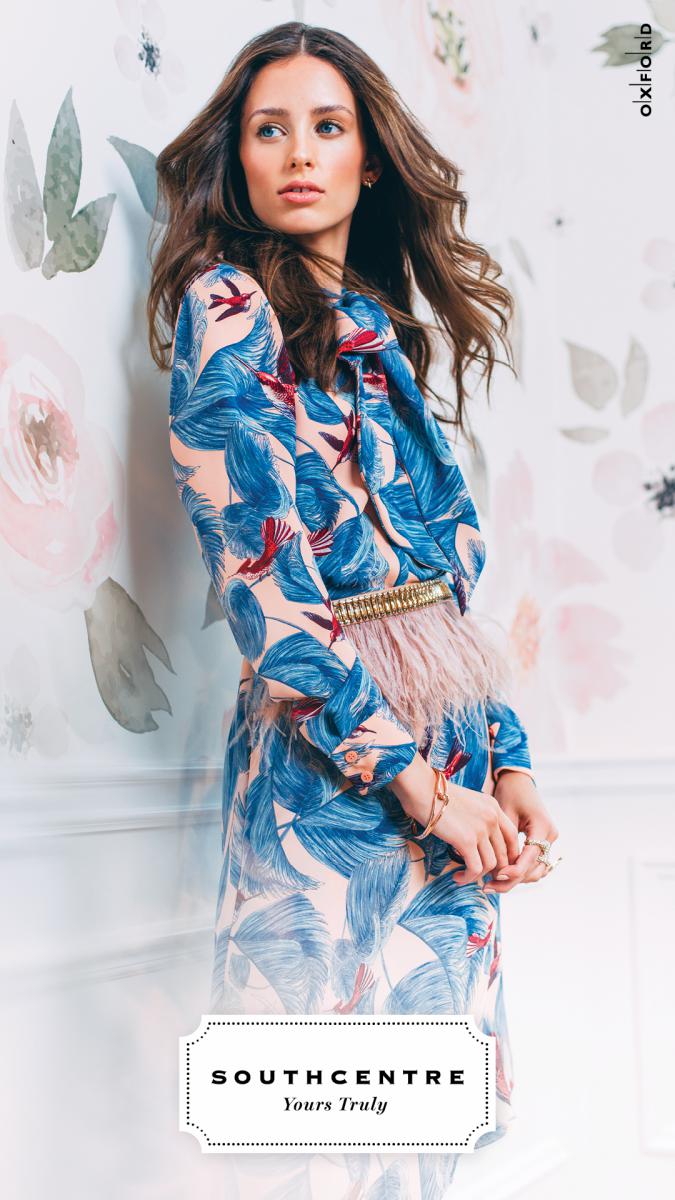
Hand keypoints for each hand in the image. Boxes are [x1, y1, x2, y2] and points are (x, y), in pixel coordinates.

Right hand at [390, 753, 520, 885]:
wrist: (422, 789)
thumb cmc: (436, 795)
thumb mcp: (466, 802)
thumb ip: (477, 817)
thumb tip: (475, 840)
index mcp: (493, 807)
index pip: (512, 836)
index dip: (508, 855)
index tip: (497, 865)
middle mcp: (492, 817)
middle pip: (504, 853)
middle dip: (495, 870)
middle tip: (480, 875)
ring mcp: (481, 829)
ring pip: (491, 864)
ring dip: (478, 876)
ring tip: (464, 876)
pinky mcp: (467, 840)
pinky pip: (475, 868)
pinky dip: (467, 878)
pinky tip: (457, 877)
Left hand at [483, 770, 559, 892]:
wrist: (519, 781)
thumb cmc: (510, 792)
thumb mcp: (505, 813)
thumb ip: (504, 840)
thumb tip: (496, 867)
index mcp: (543, 827)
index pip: (530, 858)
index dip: (513, 871)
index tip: (494, 877)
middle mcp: (550, 836)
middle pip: (533, 869)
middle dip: (511, 880)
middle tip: (487, 886)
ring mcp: (549, 840)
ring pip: (535, 871)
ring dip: (515, 879)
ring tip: (490, 883)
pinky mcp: (543, 843)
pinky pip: (534, 864)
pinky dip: (519, 872)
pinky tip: (500, 876)